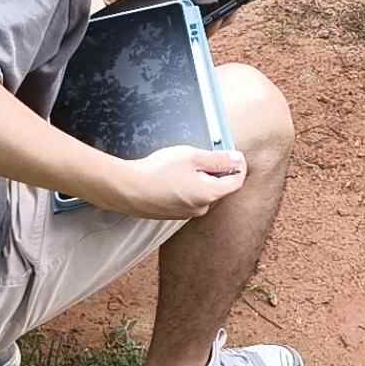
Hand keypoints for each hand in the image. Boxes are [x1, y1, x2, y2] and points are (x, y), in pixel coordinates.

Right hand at [101, 146, 245, 218]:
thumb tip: (237, 159)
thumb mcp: (192, 157)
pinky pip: (187, 197)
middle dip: (214, 170)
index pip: (236, 182)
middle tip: (198, 155)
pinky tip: (170, 177)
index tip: (230, 152)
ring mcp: (186, 214)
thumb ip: (218, 159)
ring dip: (198, 178)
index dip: (237, 165)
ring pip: (202, 192)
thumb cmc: (158, 171)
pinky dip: (185, 186)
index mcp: (210, 195)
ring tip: (180, 165)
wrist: (126, 189)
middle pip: (219, 187)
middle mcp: (201, 208)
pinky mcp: (172, 214)